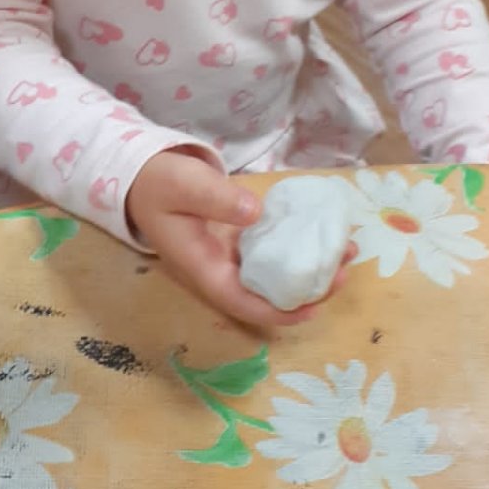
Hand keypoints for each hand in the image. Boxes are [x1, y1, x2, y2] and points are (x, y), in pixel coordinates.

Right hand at [127, 151, 350, 327]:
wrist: (142, 176)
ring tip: (346, 251)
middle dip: (307, 290)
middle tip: (344, 270)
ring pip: (275, 273)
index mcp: (203, 268)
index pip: (243, 302)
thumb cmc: (159, 183)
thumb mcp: (183, 184)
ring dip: (309, 268)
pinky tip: (323, 232)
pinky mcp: (240, 239)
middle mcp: (220, 269)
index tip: (314, 306)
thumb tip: (256, 213)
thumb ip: (215, 198)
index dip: (278, 312)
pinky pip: (273, 250)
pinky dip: (298, 245)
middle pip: (267, 294)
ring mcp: (232, 255)